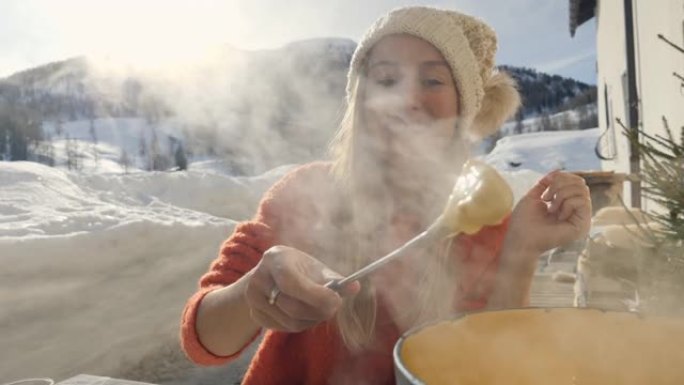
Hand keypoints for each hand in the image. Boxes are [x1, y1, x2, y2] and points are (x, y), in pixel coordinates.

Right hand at [244, 245, 359, 332]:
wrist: (270, 275)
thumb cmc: (299, 269)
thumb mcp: (314, 268)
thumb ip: (334, 278)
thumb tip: (355, 287)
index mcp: (275, 258)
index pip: (291, 282)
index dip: (316, 295)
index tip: (337, 301)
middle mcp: (259, 278)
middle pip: (292, 306)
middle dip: (319, 311)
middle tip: (333, 308)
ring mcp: (253, 298)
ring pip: (290, 322)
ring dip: (312, 320)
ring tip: (319, 310)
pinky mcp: (255, 314)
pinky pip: (284, 328)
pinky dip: (301, 325)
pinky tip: (304, 314)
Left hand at [506, 171, 591, 255]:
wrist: (521, 238)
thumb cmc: (524, 220)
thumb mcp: (534, 195)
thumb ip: (547, 183)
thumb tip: (558, 170)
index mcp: (566, 204)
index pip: (575, 181)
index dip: (561, 177)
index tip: (545, 187)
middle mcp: (576, 210)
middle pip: (580, 183)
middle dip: (560, 185)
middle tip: (546, 198)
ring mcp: (581, 218)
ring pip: (582, 190)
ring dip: (561, 195)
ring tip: (551, 209)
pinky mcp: (583, 225)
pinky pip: (582, 202)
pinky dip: (566, 204)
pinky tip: (557, 215)